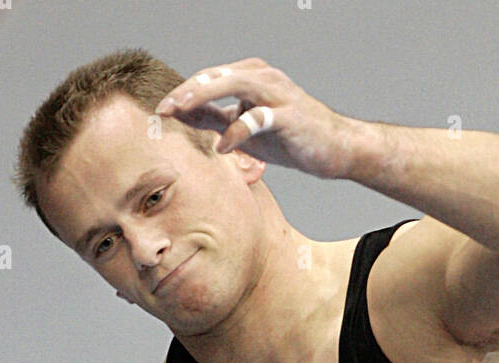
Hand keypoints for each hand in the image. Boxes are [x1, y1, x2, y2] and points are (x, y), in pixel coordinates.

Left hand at [154, 58, 359, 177]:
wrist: (336, 150)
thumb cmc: (292, 138)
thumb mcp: (247, 129)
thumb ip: (215, 119)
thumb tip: (181, 114)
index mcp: (251, 76)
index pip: (209, 78)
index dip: (184, 92)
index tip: (162, 110)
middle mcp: (262, 77)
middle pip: (215, 75)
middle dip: (186, 92)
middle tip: (163, 109)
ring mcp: (276, 93)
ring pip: (232, 84)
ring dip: (202, 97)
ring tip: (181, 112)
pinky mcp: (288, 115)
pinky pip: (256, 117)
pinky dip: (237, 132)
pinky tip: (223, 148)